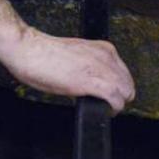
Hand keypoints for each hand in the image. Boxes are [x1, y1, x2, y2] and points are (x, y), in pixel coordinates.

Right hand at [0, 28, 135, 113]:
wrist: (29, 51)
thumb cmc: (44, 53)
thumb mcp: (76, 53)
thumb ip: (90, 64)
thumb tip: (94, 79)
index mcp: (102, 48)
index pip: (124, 71)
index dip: (119, 86)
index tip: (111, 93)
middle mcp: (105, 56)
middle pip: (128, 83)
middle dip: (121, 96)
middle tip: (109, 103)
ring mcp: (100, 69)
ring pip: (125, 91)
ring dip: (118, 103)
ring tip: (106, 108)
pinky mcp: (92, 83)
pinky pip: (115, 99)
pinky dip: (113, 108)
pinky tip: (105, 110)